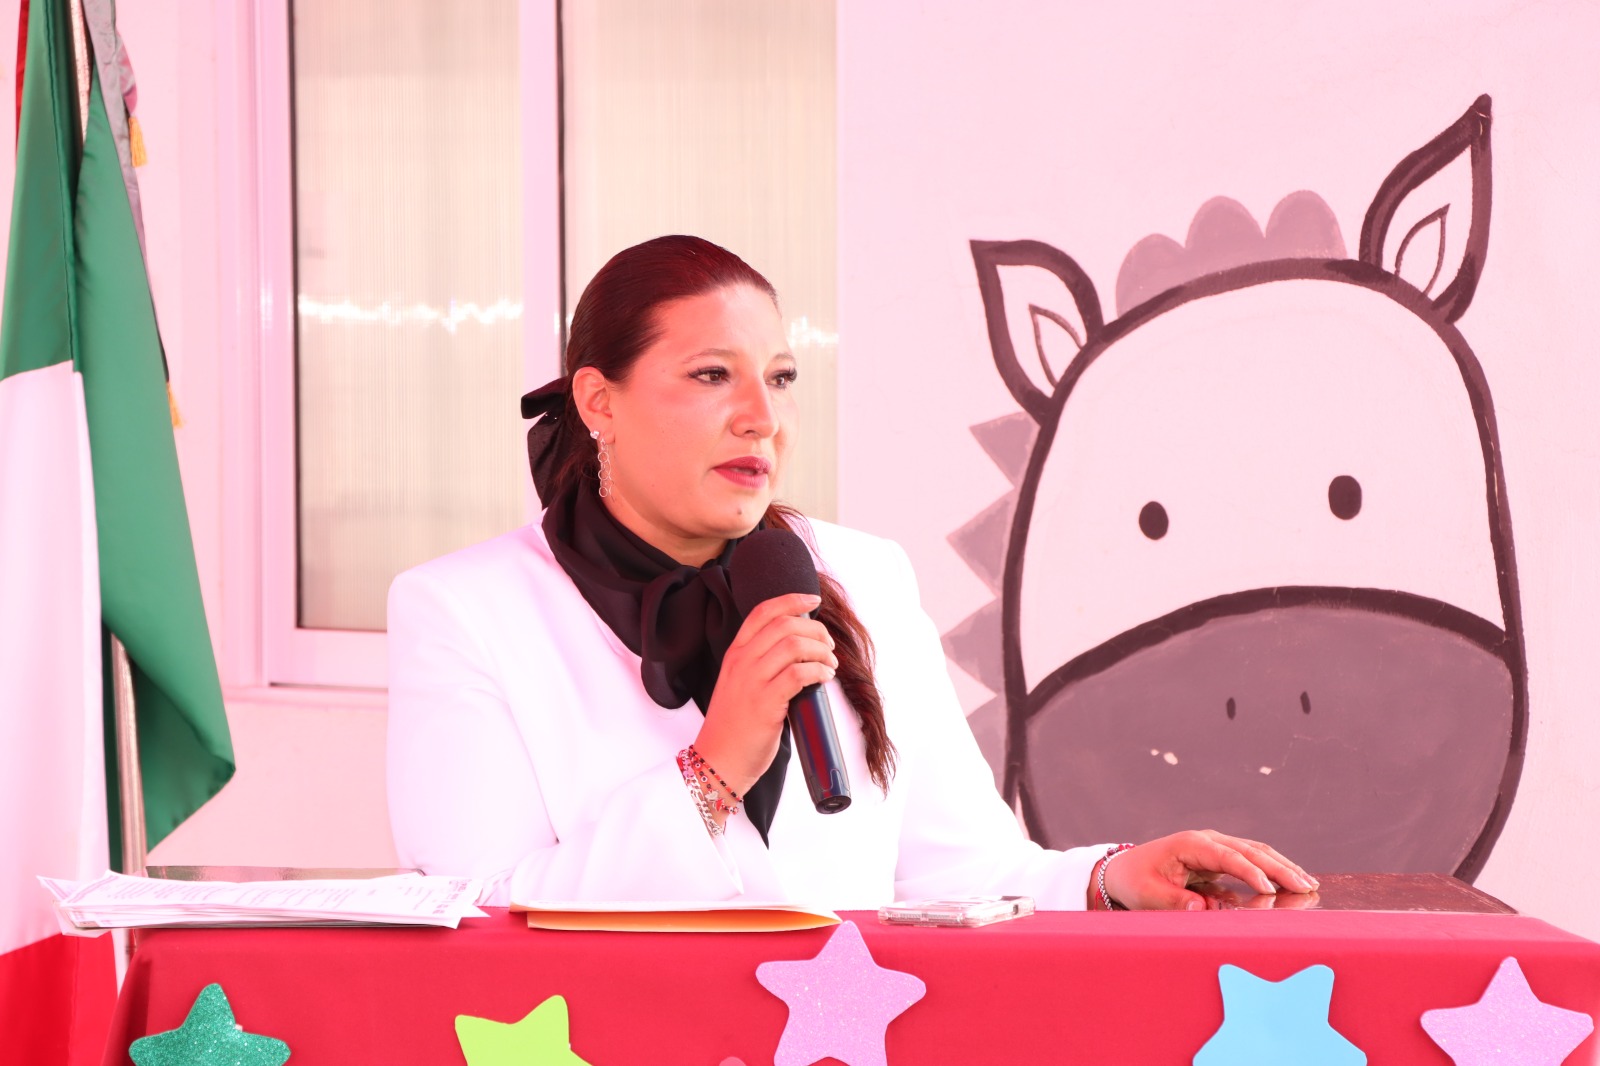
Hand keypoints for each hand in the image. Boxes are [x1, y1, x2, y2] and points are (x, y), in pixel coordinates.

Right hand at [693, 593, 836, 797]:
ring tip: (830, 664)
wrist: (718, 760)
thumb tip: (799, 651)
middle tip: (828, 645)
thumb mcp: (738, 683)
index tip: (814, 601)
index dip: (792, 600)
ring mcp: (752, 681)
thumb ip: (760, 664)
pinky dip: (819, 670)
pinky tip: (825, 677)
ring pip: (794, 645)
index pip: (762, 612)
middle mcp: (741, 661)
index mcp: (735, 653)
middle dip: (815, 630)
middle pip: (785, 624)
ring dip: (821, 651)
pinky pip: (799, 673)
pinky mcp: (765, 703)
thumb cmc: (733, 726)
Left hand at [1099, 830, 1317, 910]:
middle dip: (1279, 868)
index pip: (1228, 856)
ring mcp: (1215, 847)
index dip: (1251, 872)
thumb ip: (1173, 901)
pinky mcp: (1219, 858)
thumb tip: (1201, 909)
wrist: (1123, 870)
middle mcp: (1207, 840)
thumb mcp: (1147, 894)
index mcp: (1190, 844)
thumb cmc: (1135, 880)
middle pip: (1250, 850)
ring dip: (1282, 866)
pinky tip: (1292, 881)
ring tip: (1308, 883)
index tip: (1270, 889)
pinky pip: (1251, 861)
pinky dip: (1272, 869)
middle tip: (1306, 886)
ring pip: (1256, 852)